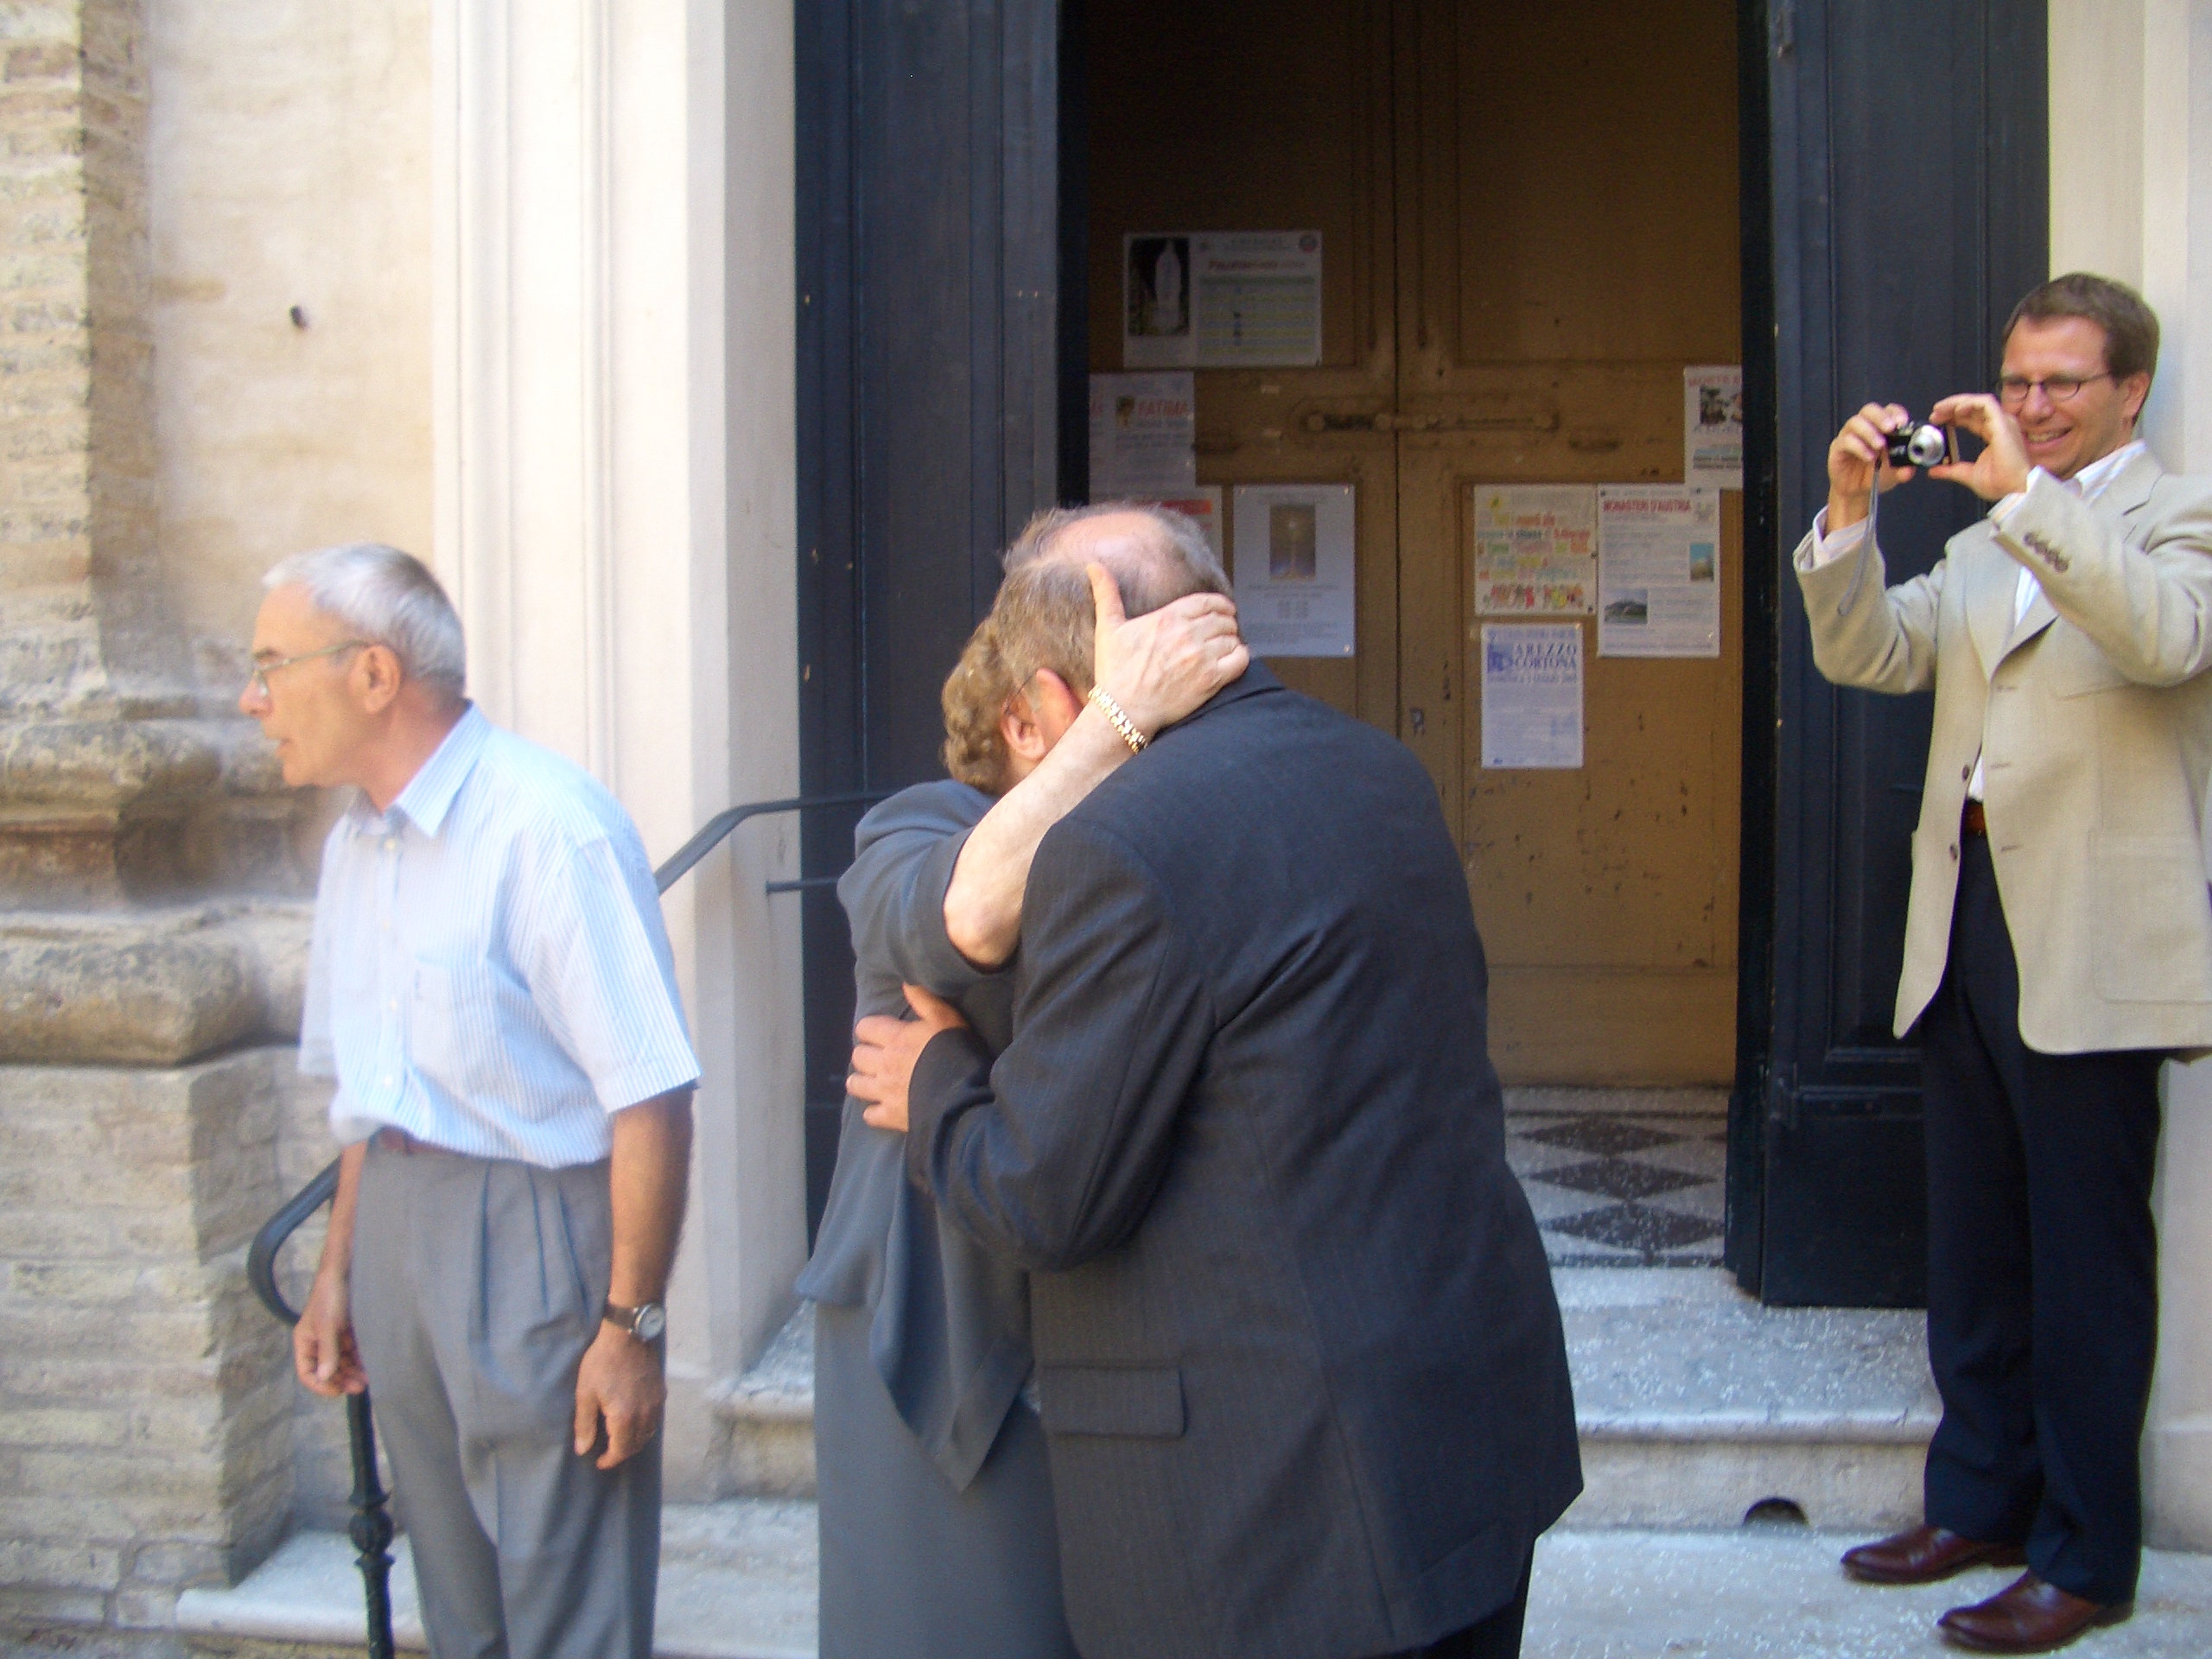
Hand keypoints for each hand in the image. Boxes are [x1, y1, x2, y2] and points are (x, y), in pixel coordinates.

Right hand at [294, 1265, 367, 1396]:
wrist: (346, 1270)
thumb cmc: (330, 1296)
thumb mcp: (327, 1325)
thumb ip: (327, 1351)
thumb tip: (325, 1377)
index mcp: (305, 1342)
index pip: (307, 1372)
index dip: (320, 1385)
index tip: (338, 1391)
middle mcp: (318, 1342)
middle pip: (327, 1370)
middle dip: (341, 1380)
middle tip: (359, 1387)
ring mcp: (334, 1337)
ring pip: (342, 1362)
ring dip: (352, 1372)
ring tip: (368, 1379)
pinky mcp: (349, 1331)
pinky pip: (353, 1352)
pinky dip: (360, 1360)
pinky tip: (370, 1366)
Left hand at [573, 1321, 664, 1468]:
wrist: (628, 1335)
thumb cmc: (602, 1363)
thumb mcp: (586, 1393)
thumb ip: (585, 1424)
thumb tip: (583, 1450)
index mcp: (624, 1418)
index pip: (621, 1450)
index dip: (609, 1460)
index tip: (598, 1462)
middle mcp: (645, 1415)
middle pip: (637, 1444)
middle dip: (622, 1453)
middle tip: (608, 1452)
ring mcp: (655, 1403)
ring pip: (649, 1433)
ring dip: (635, 1441)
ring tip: (620, 1439)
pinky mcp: (660, 1392)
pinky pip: (655, 1419)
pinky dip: (645, 1427)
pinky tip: (634, 1420)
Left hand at [849, 985, 968, 1133]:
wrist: (962, 1095)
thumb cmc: (955, 1052)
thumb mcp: (945, 1018)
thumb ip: (924, 999)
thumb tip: (905, 981)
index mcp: (894, 1039)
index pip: (865, 1028)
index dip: (870, 1029)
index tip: (878, 1032)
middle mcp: (883, 1064)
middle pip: (858, 1056)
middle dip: (865, 1053)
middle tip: (877, 1055)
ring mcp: (884, 1092)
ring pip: (856, 1085)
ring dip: (861, 1081)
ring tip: (871, 1080)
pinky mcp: (890, 1116)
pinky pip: (870, 1115)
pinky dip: (874, 1111)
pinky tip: (882, 1107)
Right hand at [1089, 564, 1247, 735]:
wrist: (1124, 710)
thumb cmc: (1115, 671)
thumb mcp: (1108, 628)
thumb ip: (1106, 594)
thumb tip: (1093, 565)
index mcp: (1168, 617)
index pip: (1208, 601)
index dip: (1220, 605)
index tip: (1224, 610)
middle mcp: (1187, 634)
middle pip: (1224, 619)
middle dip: (1226, 623)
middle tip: (1223, 632)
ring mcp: (1201, 657)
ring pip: (1233, 638)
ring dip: (1231, 641)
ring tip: (1225, 648)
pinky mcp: (1211, 680)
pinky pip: (1241, 660)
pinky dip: (1240, 657)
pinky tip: (1231, 661)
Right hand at [1825, 403, 1915, 528]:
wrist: (1856, 491)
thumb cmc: (1876, 475)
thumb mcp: (1895, 473)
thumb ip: (1903, 470)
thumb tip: (1909, 470)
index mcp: (1883, 428)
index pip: (1889, 410)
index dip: (1896, 413)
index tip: (1903, 423)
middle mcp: (1866, 427)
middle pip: (1870, 409)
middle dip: (1881, 417)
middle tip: (1890, 429)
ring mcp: (1850, 435)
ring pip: (1856, 421)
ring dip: (1869, 432)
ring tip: (1879, 446)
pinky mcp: (1838, 447)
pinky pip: (1846, 440)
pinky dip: (1858, 447)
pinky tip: (1868, 457)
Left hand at [1926, 392, 2031, 500]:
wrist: (2014, 490)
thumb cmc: (2000, 484)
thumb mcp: (1967, 474)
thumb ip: (1950, 470)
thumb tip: (1933, 470)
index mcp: (1993, 434)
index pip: (1971, 418)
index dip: (1953, 416)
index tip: (1937, 421)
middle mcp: (1999, 425)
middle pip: (1973, 408)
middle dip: (1951, 407)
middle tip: (1934, 414)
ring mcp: (2003, 422)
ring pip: (1979, 402)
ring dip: (1957, 402)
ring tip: (1940, 409)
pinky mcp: (2003, 423)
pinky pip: (1986, 404)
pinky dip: (1970, 403)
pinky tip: (1956, 409)